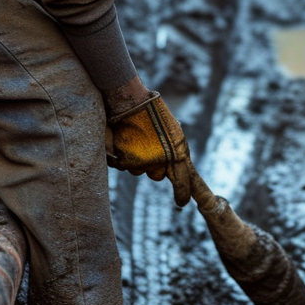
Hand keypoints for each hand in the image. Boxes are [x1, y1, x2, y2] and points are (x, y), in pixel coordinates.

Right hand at [106, 91, 191, 206]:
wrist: (131, 101)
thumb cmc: (154, 112)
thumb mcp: (173, 130)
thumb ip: (177, 150)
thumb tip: (179, 165)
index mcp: (177, 153)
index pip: (183, 181)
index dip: (183, 194)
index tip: (181, 202)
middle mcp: (160, 162)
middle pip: (157, 176)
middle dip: (154, 166)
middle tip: (149, 148)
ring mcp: (141, 162)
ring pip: (139, 170)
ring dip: (137, 159)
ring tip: (135, 138)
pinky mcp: (124, 160)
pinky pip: (123, 165)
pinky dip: (121, 156)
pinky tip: (123, 141)